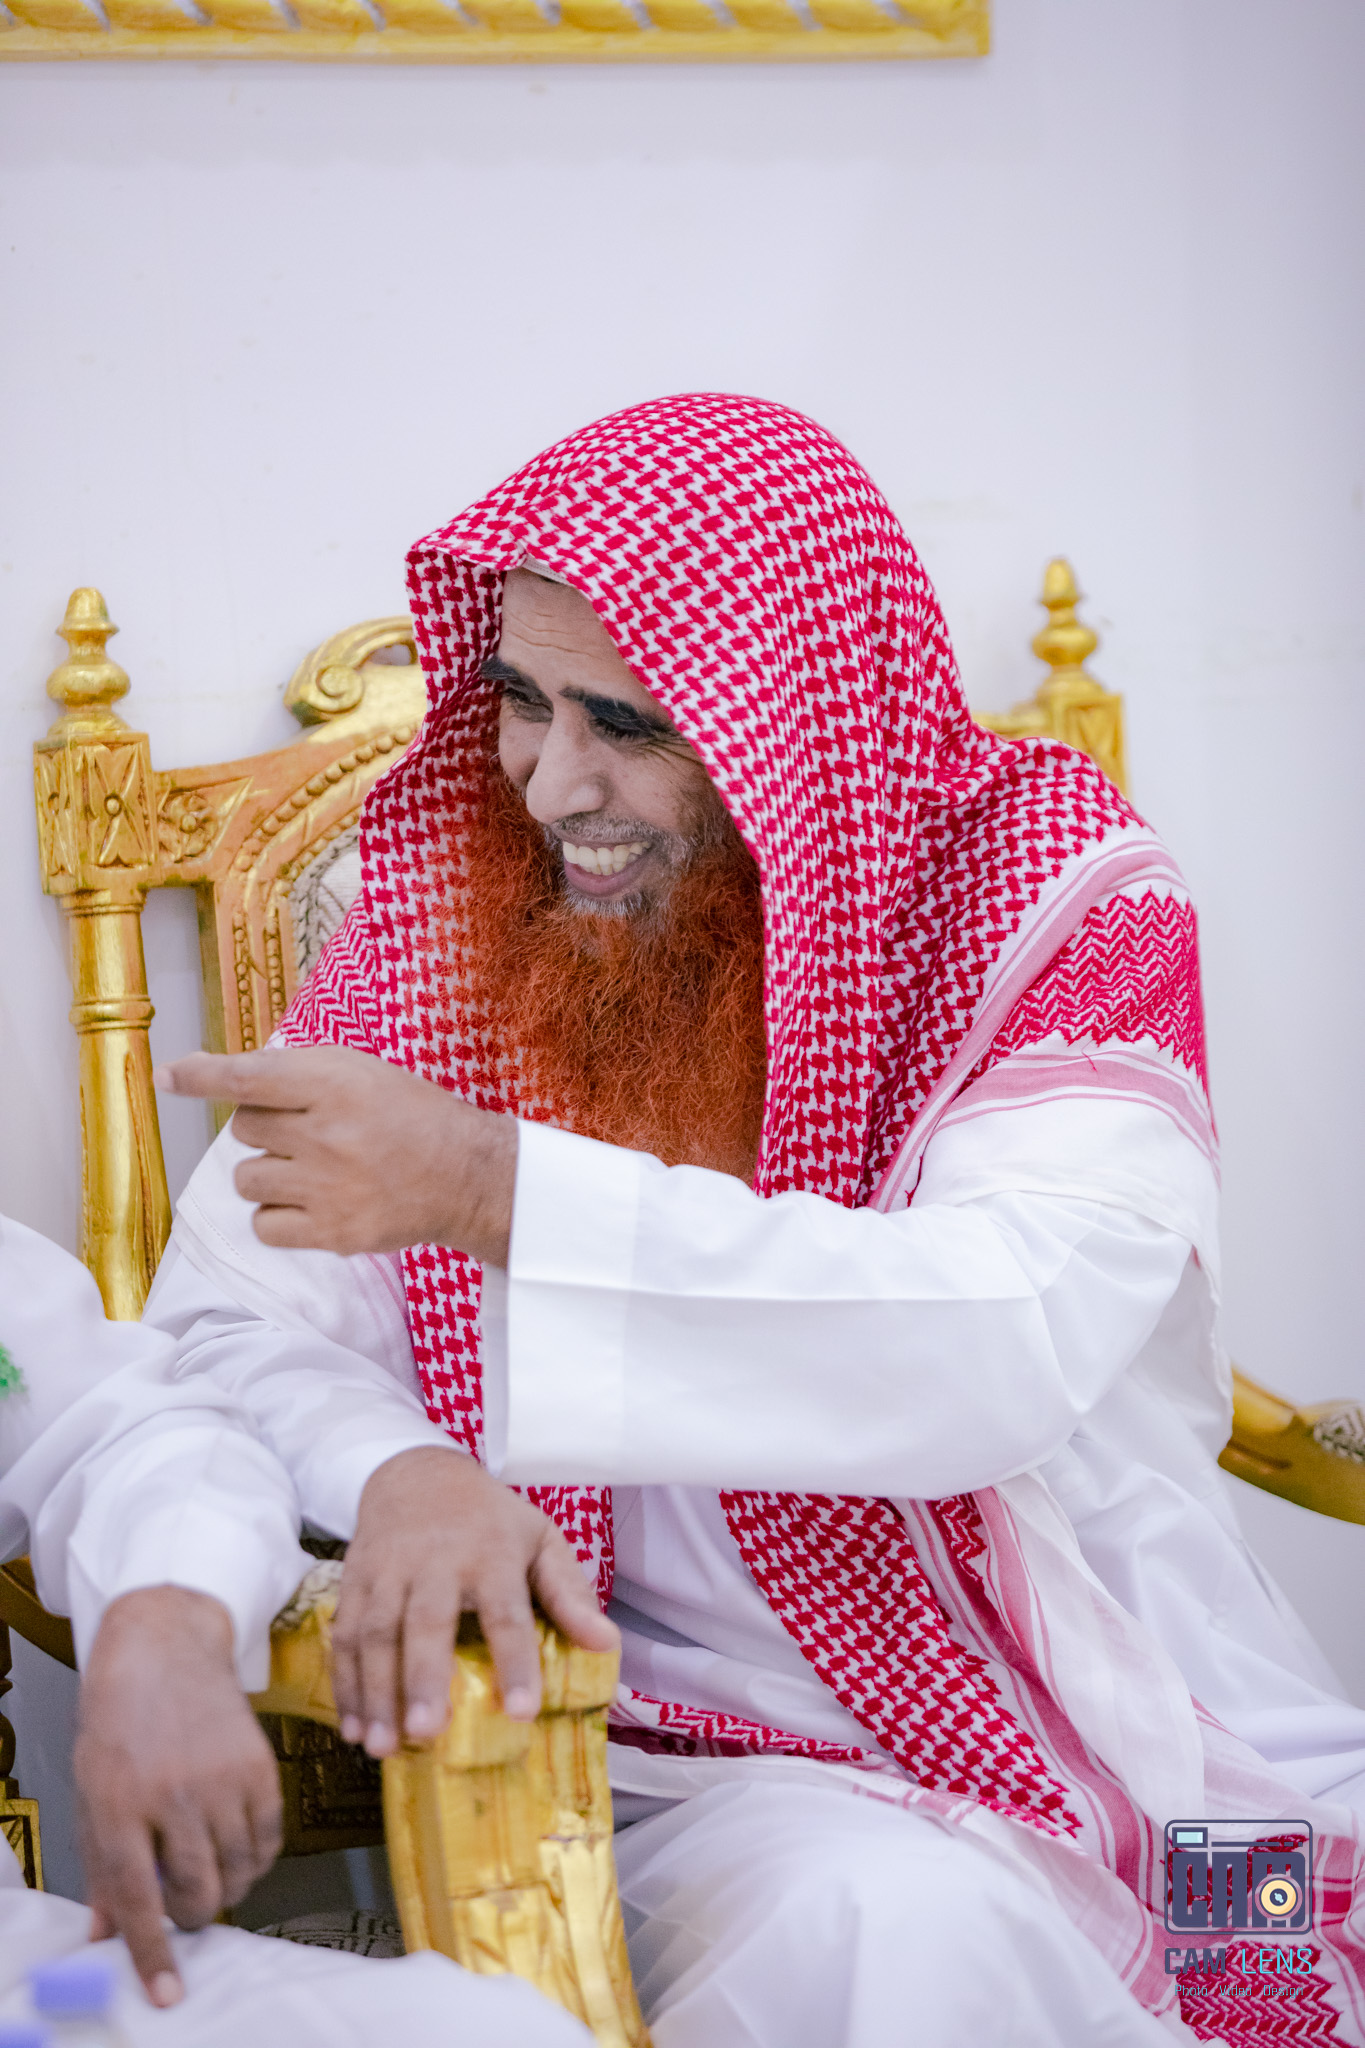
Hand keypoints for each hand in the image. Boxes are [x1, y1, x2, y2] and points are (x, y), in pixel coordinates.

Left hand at [74, 1587, 282, 2004]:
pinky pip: (269, 1838)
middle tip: (182, 1900)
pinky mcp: (260, 1764)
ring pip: (237, 1872)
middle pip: (197, 1893)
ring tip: (207, 1867)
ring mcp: (222, 1778)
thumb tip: (107, 1934)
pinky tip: (235, 1844)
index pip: (139, 1900)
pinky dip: (255, 1857)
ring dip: (224, 1886)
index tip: (167, 1992)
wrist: (165, 1647)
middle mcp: (173, 1794)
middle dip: (191, 1915)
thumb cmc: (118, 1722)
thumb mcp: (92, 1792)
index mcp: (120, 1805)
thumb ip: (102, 1866)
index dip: (153, 1953)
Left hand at [155, 1046, 517, 1265]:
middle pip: (245, 1130)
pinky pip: (263, 1226)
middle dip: (269, 1129)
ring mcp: (327, 1187)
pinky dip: (278, 1217)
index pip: (250, 1077)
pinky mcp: (332, 1233)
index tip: (169, 1077)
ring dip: (269, 1174)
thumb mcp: (360, 1072)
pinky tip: (312, 1204)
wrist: (466, 1176)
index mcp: (335, 1083)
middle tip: (311, 1133)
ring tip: (312, 1172)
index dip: (203, 1077)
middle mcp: (327, 1134)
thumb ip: (293, 1071)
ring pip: (247, 1180)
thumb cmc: (409, 1116)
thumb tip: (215, 1075)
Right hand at [333, 1445, 618, 1755]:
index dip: (515, 1660)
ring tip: (382, 1747)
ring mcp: (387, 1571)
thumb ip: (569, 1592)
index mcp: (490, 1552)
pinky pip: (343, 1636)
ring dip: (376, 1693)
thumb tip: (606, 1643)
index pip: (506, 1611)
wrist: (415, 1473)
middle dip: (423, 1679)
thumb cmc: (488, 1519)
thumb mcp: (539, 1539)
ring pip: (374, 1634)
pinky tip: (353, 1727)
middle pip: (426, 1622)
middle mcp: (435, 1561)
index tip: (520, 1711)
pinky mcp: (354, 1582)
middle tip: (427, 1733)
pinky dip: (345, 1685)